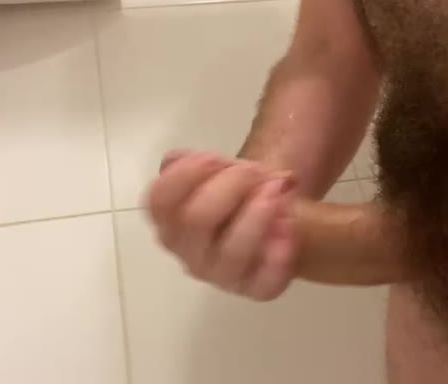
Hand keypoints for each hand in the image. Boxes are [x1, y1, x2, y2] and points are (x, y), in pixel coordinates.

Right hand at [146, 150, 297, 300]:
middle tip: (255, 170)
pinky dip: (279, 250)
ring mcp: (220, 276)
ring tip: (278, 189)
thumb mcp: (216, 169)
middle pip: (196, 220)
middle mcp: (187, 252)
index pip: (159, 201)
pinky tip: (287, 224)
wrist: (275, 218)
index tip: (214, 157)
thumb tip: (202, 162)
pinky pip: (265, 278)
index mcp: (169, 221)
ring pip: (232, 251)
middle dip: (230, 185)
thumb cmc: (236, 193)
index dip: (186, 175)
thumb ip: (201, 162)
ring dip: (257, 214)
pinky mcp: (255, 289)